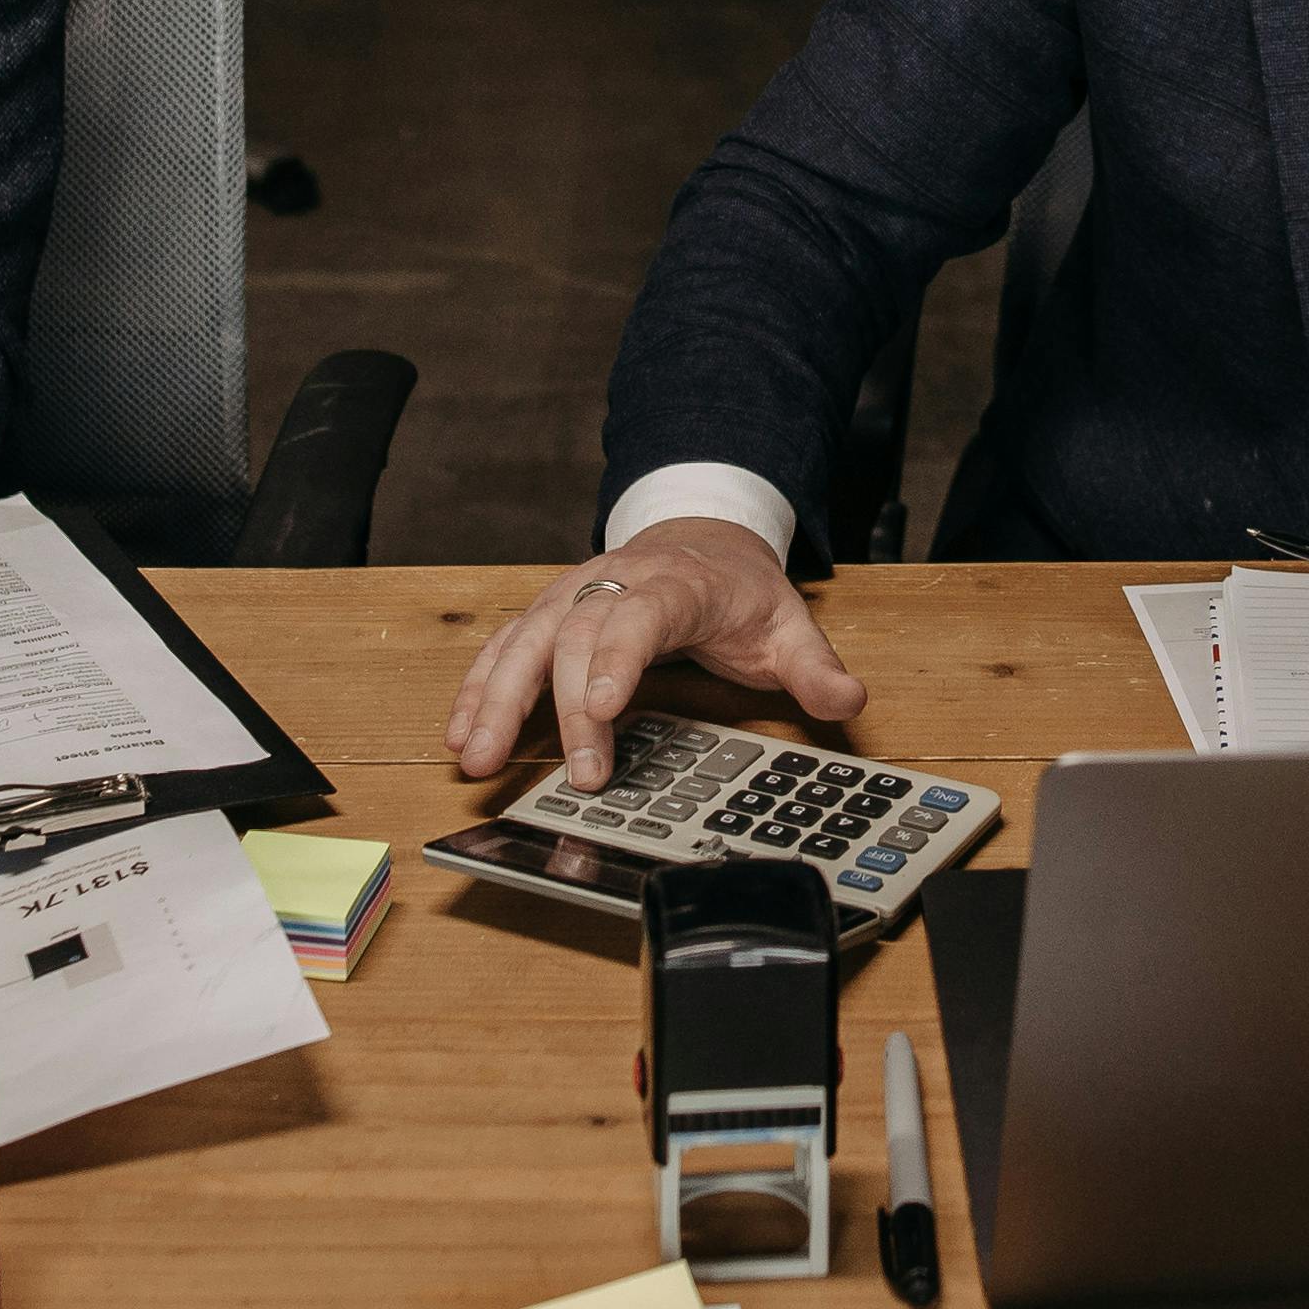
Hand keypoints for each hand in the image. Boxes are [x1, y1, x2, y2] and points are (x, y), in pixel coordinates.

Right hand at [445, 518, 866, 791]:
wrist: (702, 532)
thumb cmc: (739, 588)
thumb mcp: (788, 624)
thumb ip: (814, 668)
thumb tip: (848, 700)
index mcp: (676, 584)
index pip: (640, 615)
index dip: (617, 659)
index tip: (603, 709)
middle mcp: (612, 582)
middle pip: (577, 637)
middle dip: (568, 708)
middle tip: (579, 775)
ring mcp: (573, 595)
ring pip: (526, 641)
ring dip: (495, 699)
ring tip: (474, 757)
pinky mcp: (547, 614)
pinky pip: (505, 648)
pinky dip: (478, 688)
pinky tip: (460, 732)